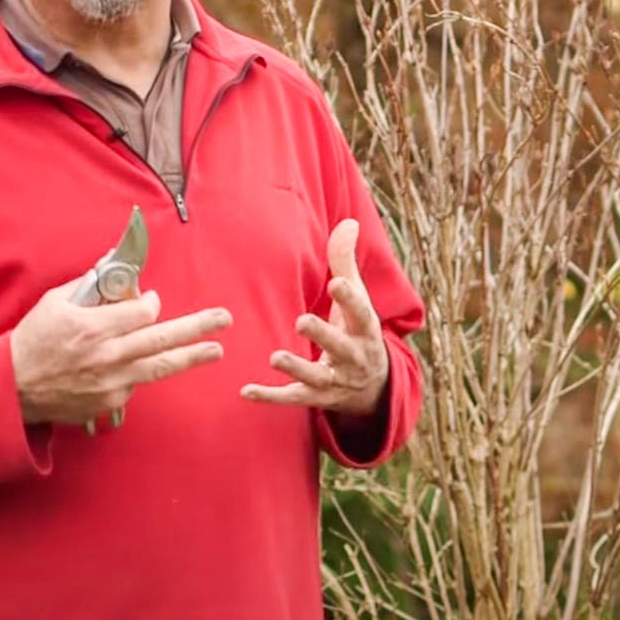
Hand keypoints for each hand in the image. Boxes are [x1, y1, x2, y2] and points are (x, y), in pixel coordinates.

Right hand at [11, 279, 231, 426]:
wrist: (12, 389)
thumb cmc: (32, 341)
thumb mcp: (54, 303)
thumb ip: (88, 286)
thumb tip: (113, 267)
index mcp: (93, 327)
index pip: (142, 312)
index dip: (150, 304)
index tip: (150, 301)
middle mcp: (107, 356)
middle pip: (162, 338)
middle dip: (197, 327)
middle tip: (224, 319)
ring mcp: (111, 383)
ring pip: (159, 367)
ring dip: (191, 357)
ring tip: (216, 350)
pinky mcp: (110, 402)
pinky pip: (135, 383)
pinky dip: (140, 371)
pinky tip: (136, 366)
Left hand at [240, 219, 388, 416]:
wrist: (373, 387)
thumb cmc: (357, 330)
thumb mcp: (358, 299)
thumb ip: (346, 262)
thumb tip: (348, 221)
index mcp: (364, 329)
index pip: (361, 312)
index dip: (350, 298)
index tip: (338, 282)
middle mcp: (353, 357)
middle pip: (341, 346)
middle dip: (323, 335)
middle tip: (302, 321)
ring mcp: (335, 380)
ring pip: (317, 377)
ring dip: (297, 368)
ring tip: (275, 357)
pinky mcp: (316, 398)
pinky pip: (293, 398)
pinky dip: (270, 397)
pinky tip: (246, 391)